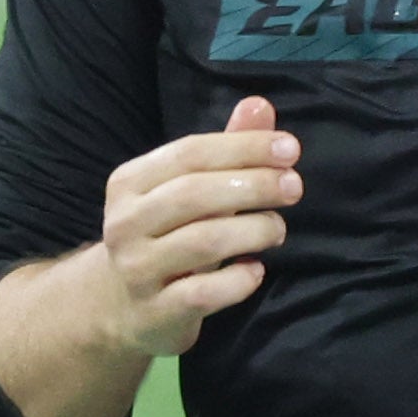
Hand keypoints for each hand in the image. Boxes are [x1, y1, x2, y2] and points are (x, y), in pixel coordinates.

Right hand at [92, 97, 300, 356]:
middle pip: (195, 194)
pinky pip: (203, 293)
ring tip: (278, 229)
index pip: (189, 153)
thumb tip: (260, 104)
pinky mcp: (156, 312)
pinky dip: (238, 280)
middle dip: (254, 186)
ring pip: (203, 242)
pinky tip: (255, 270)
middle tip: (295, 187)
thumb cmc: (168, 234)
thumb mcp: (190, 188)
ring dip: (254, 231)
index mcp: (130, 182)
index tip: (290, 149)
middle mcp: (125, 223)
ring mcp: (137, 270)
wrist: (122, 307)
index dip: (243, 147)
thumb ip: (227, 149)